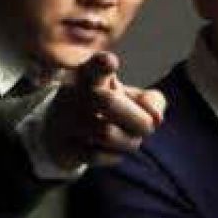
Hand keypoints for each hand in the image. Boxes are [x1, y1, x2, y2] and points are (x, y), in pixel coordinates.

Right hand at [42, 51, 165, 169]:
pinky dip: (114, 156)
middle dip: (139, 119)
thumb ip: (150, 101)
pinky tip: (112, 151)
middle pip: (108, 102)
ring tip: (130, 140)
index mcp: (89, 74)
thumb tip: (157, 118)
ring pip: (106, 133)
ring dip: (130, 141)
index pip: (92, 65)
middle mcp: (73, 94)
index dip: (102, 63)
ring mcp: (65, 121)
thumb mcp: (128, 98)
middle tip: (149, 127)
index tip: (111, 62)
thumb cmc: (104, 109)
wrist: (61, 133)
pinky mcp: (63, 147)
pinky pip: (96, 156)